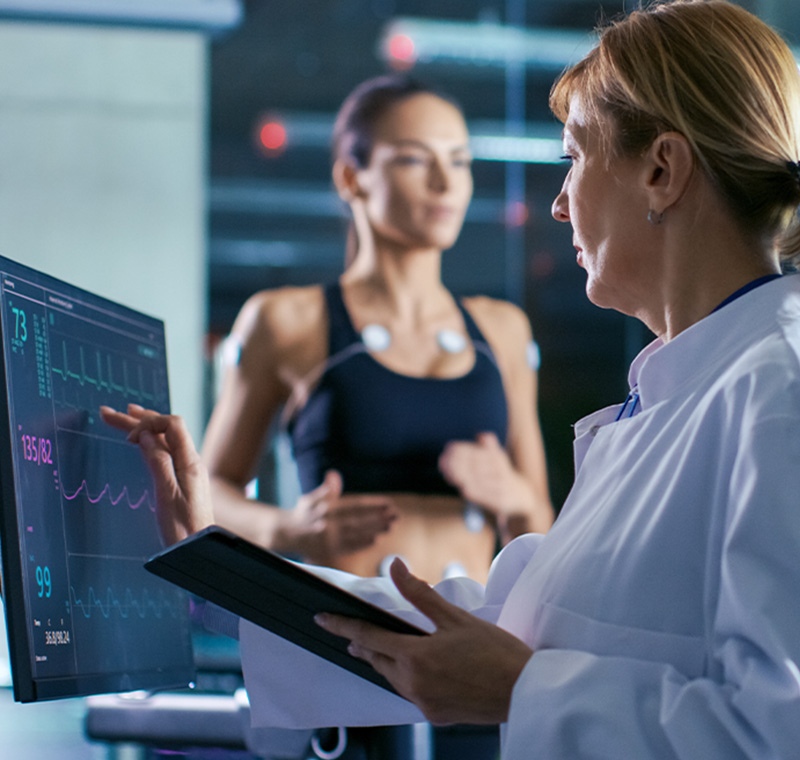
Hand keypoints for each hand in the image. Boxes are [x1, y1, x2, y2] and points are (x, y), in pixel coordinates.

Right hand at [100, 404, 213, 544]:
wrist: (199, 550)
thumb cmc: (183, 528)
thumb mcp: (166, 494)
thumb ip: (158, 462)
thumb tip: (147, 435)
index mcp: (190, 462)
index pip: (172, 425)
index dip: (149, 423)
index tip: (128, 437)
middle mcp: (191, 462)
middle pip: (166, 430)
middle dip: (139, 419)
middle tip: (110, 413)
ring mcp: (188, 470)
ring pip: (165, 441)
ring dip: (145, 427)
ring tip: (125, 416)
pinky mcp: (183, 481)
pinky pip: (167, 452)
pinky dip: (151, 442)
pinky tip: (143, 442)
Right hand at [285, 470, 397, 563]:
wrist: (286, 533)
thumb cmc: (303, 512)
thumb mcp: (310, 498)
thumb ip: (325, 489)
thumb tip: (333, 475)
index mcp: (326, 507)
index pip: (355, 505)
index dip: (373, 504)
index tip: (389, 503)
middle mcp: (328, 523)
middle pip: (359, 520)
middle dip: (379, 518)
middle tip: (396, 516)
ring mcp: (329, 538)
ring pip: (357, 534)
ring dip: (375, 530)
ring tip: (391, 527)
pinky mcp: (328, 551)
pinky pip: (348, 547)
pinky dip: (362, 544)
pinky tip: (375, 540)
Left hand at [316, 558, 532, 725]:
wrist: (524, 691)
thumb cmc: (495, 651)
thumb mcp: (456, 617)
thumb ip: (419, 594)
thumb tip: (395, 566)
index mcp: (416, 657)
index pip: (368, 637)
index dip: (343, 626)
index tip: (323, 619)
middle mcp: (414, 684)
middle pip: (377, 660)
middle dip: (364, 645)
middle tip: (354, 633)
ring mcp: (424, 703)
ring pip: (392, 678)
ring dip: (385, 662)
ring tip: (383, 647)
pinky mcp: (435, 715)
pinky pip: (409, 693)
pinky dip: (405, 677)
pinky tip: (415, 668)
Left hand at [439, 433, 530, 523]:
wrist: (520, 496)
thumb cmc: (500, 474)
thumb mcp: (498, 457)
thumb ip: (489, 445)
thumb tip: (480, 435)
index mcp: (498, 458)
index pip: (477, 451)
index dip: (462, 449)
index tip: (448, 448)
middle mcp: (500, 471)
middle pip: (475, 465)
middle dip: (456, 462)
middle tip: (442, 461)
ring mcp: (500, 486)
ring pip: (477, 480)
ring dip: (459, 476)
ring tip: (446, 472)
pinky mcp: (499, 501)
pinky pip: (483, 496)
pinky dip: (471, 491)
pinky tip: (461, 487)